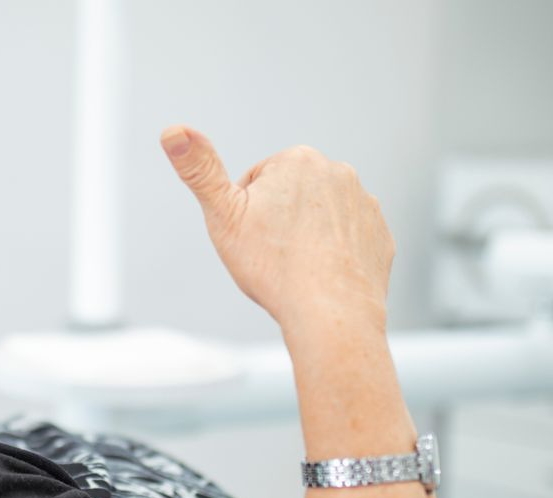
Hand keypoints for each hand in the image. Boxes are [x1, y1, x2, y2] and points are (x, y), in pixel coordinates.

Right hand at [160, 125, 393, 333]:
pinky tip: (323, 276)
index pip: (257, 183)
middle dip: (279, 221)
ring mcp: (364, 204)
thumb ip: (198, 169)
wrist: (330, 312)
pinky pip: (348, 240)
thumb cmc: (273, 266)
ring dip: (307, 237)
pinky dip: (335, 255)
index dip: (247, 214)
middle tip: (273, 255)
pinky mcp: (380, 235)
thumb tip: (172, 130)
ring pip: (321, 218)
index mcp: (297, 159)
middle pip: (292, 197)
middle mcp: (338, 171)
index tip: (253, 238)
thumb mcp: (223, 215)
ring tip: (298, 267)